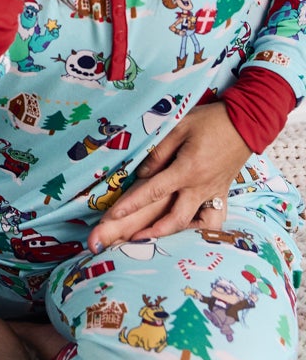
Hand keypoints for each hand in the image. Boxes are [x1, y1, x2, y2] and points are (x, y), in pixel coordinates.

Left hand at [89, 102, 250, 250]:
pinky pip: (214, 219)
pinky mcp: (223, 193)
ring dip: (177, 233)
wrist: (246, 123)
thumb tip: (142, 174)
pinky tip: (189, 228)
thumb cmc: (210, 121)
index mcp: (187, 170)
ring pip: (196, 224)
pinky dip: (202, 227)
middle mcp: (201, 187)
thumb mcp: (179, 128)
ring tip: (157, 238)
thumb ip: (158, 152)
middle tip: (131, 238)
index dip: (132, 204)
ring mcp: (214, 193)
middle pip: (175, 219)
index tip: (114, 215)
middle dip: (152, 232)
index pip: (154, 191)